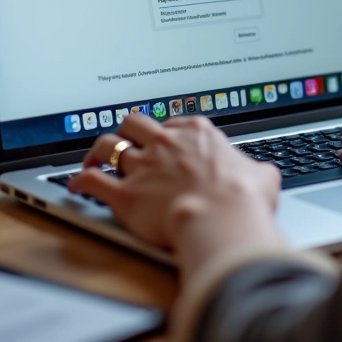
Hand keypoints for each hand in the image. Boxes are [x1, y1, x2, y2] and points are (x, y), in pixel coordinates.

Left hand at [68, 114, 283, 277]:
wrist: (220, 219)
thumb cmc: (242, 199)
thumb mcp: (262, 176)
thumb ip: (258, 170)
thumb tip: (264, 175)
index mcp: (197, 133)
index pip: (174, 121)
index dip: (167, 130)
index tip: (165, 138)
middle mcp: (165, 143)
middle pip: (135, 122)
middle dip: (128, 129)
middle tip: (126, 138)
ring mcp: (143, 166)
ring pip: (109, 145)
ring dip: (100, 150)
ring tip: (95, 155)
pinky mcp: (125, 194)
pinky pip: (93, 180)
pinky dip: (81, 180)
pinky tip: (77, 183)